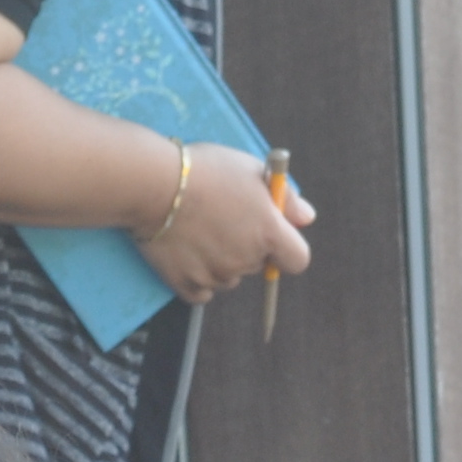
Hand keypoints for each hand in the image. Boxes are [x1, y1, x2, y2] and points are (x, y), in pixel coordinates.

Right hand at [139, 141, 312, 303]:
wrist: (155, 183)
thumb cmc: (205, 169)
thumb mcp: (251, 169)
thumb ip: (285, 196)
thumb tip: (307, 218)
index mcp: (268, 231)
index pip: (297, 260)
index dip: (287, 249)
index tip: (273, 237)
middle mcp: (246, 259)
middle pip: (258, 265)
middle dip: (247, 246)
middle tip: (222, 218)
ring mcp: (216, 275)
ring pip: (229, 278)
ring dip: (221, 261)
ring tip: (199, 230)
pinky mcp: (187, 284)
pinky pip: (202, 292)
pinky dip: (197, 277)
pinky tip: (187, 250)